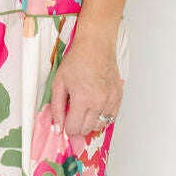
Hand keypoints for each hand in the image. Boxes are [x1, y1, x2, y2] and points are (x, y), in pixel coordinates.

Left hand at [45, 21, 123, 139]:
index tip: (65, 121)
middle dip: (77, 126)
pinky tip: (95, 106)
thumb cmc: (77, 61)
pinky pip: (111, 117)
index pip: (74, 128)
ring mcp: (111, 100)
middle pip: (87, 130)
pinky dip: (102, 116)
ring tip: (85, 109)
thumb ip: (56, 108)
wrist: (95, 46)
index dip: (67, 127)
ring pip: (100, 125)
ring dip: (90, 122)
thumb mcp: (58, 83)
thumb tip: (58, 128)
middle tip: (73, 114)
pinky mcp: (119, 97)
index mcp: (83, 99)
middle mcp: (99, 102)